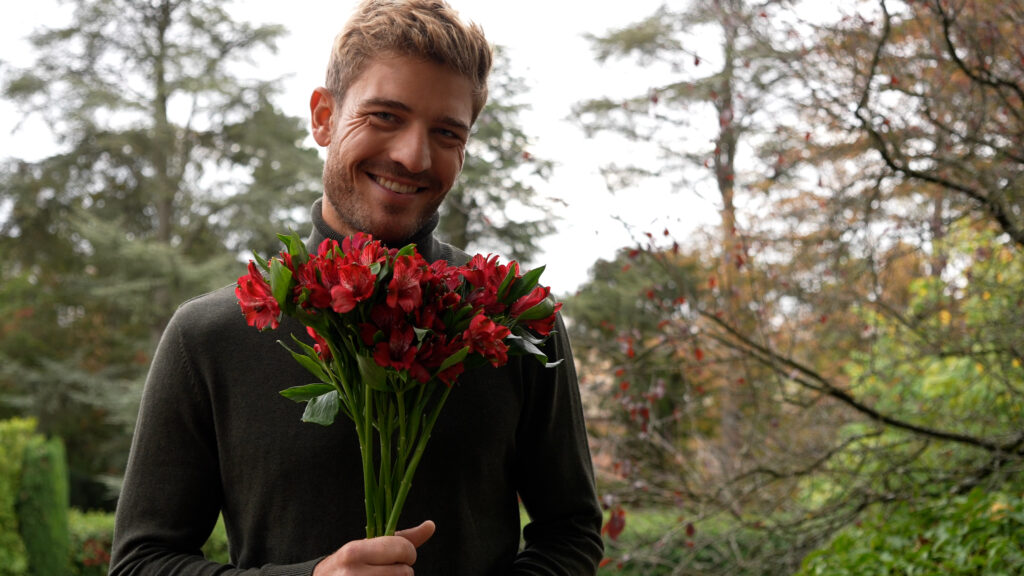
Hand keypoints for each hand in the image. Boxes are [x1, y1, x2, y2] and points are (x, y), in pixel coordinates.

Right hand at [313, 520, 435, 574]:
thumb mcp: (368, 546)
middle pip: (405, 573)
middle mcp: (353, 573)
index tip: (401, 554)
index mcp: (355, 552)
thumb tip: (431, 525)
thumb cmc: (350, 564)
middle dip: (402, 570)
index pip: (402, 549)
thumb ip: (401, 539)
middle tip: (386, 569)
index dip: (407, 552)